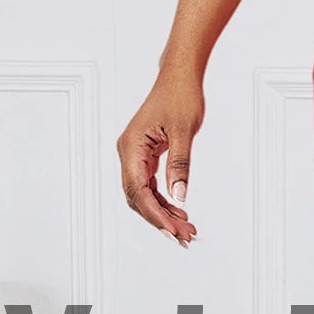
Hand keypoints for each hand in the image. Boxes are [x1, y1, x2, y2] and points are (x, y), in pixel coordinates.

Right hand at [116, 70, 202, 245]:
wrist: (179, 78)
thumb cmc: (180, 97)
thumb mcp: (184, 131)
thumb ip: (180, 164)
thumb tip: (179, 195)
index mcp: (131, 146)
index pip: (137, 189)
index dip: (154, 213)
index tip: (171, 229)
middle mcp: (128, 152)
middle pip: (138, 196)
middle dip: (159, 218)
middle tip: (184, 235)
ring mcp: (135, 155)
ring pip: (143, 193)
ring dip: (162, 212)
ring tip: (185, 227)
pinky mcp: (145, 155)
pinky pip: (149, 185)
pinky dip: (163, 200)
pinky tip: (178, 211)